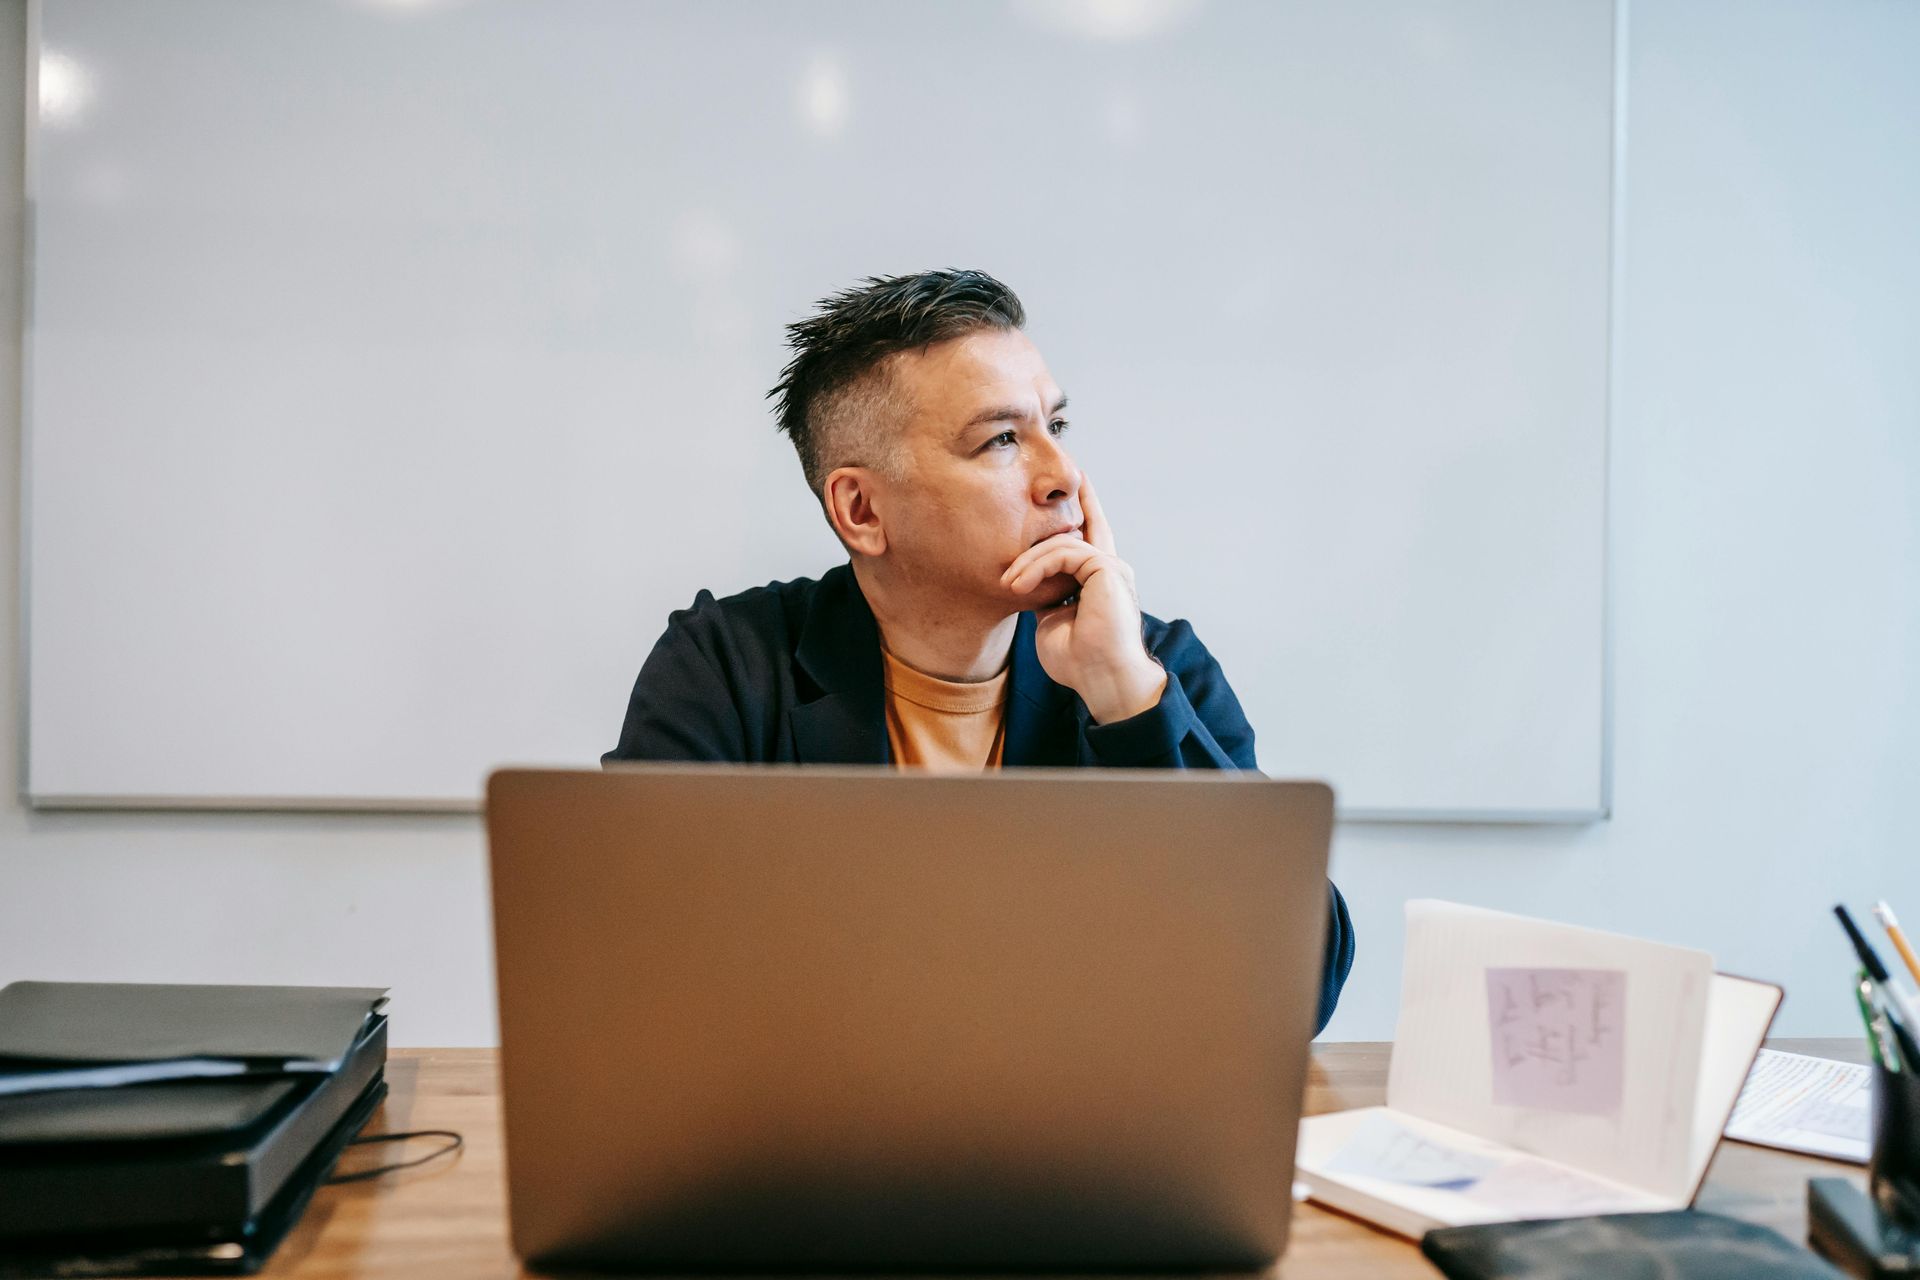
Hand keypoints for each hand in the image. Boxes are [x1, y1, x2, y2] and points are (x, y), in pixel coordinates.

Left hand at [1000, 473, 1166, 724]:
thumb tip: (1027, 584)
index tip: (1074, 483)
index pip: (1090, 537)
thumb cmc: (1078, 662)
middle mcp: (1111, 570)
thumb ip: (1046, 597)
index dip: (1082, 508)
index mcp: (1100, 581)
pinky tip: (1019, 587)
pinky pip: (1066, 553)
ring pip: (1063, 543)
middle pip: (1089, 522)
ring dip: (1028, 562)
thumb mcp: (1052, 622)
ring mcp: (1112, 569)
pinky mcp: (1108, 571)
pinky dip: (1038, 567)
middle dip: (1074, 497)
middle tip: (1049, 478)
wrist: (1102, 680)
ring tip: (1008, 584)